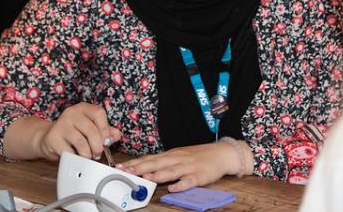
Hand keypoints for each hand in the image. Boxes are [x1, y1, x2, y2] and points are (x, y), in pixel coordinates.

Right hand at [36, 103, 120, 160]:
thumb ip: (106, 131)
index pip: (99, 113)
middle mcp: (71, 113)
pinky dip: (75, 157)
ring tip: (88, 156)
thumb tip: (116, 135)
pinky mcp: (52, 138)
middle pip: (91, 130)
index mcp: (83, 108)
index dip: (105, 129)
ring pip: (81, 141)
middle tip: (98, 154)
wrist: (49, 139)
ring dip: (87, 153)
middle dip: (97, 146)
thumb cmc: (74, 134)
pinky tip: (75, 156)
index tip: (107, 141)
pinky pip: (69, 151)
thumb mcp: (91, 129)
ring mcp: (60, 124)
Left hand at [117, 140, 250, 191]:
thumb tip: (143, 167)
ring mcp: (188, 167)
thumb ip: (162, 162)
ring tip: (146, 178)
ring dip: (158, 175)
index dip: (135, 162)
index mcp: (171, 155)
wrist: (221, 153)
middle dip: (141, 168)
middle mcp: (177, 159)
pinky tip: (174, 188)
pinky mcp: (199, 175)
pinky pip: (189, 181)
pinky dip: (181, 184)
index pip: (149, 158)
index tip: (121, 166)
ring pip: (171, 171)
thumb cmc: (198, 156)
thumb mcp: (178, 155)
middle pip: (156, 163)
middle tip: (127, 171)